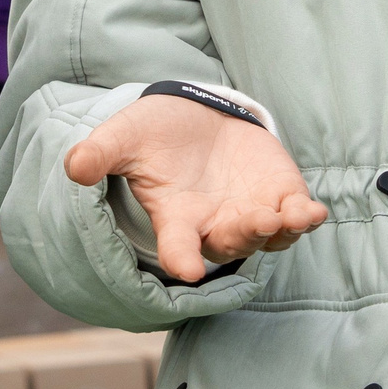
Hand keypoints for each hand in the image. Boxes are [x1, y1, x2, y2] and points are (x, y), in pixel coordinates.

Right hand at [65, 93, 327, 281]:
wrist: (197, 120)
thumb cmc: (156, 135)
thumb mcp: (124, 137)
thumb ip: (101, 154)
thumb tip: (73, 166)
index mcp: (176, 218)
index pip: (177, 247)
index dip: (181, 258)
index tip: (186, 269)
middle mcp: (215, 224)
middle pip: (231, 243)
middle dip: (244, 235)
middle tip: (256, 222)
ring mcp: (251, 212)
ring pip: (269, 237)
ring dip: (280, 231)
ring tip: (289, 217)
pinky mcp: (280, 194)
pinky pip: (296, 216)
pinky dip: (306, 217)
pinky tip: (314, 212)